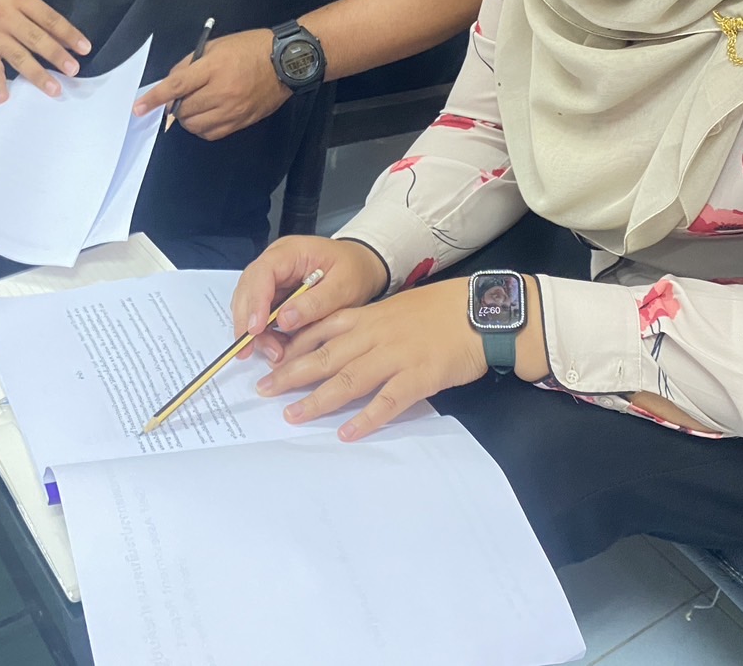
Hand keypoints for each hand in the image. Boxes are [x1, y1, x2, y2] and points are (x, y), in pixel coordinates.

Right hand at [0, 0, 91, 102]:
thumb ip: (38, 14)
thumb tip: (65, 39)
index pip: (49, 18)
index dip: (68, 34)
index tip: (84, 48)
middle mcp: (6, 17)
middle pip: (35, 38)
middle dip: (55, 55)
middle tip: (73, 70)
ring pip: (17, 56)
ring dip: (37, 74)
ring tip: (53, 88)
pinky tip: (5, 98)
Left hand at [132, 29, 287, 140]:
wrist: (285, 62)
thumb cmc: (250, 48)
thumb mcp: (216, 45)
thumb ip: (190, 63)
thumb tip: (171, 83)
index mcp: (214, 68)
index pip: (176, 87)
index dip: (154, 99)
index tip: (138, 108)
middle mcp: (222, 91)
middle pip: (183, 109)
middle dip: (174, 106)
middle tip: (178, 98)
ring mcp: (233, 109)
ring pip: (195, 125)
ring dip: (186, 119)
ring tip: (193, 106)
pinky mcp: (241, 122)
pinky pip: (211, 134)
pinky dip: (201, 128)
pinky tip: (205, 116)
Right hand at [230, 236, 389, 362]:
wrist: (361, 267)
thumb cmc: (354, 270)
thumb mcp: (344, 286)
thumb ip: (316, 302)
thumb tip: (284, 320)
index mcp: (291, 252)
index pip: (262, 272)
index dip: (255, 301)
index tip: (255, 329)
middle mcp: (275, 263)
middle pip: (248, 289)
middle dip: (247, 321)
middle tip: (249, 350)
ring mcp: (273, 279)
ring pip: (250, 304)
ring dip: (256, 331)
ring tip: (274, 354)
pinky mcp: (276, 294)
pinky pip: (262, 314)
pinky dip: (265, 333)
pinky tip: (277, 348)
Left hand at [255, 277, 485, 440]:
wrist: (478, 313)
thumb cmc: (438, 311)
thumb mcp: (394, 309)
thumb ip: (367, 325)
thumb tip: (340, 342)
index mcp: (367, 317)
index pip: (320, 329)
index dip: (292, 345)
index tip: (268, 358)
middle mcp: (375, 336)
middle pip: (325, 356)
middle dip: (291, 374)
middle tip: (264, 390)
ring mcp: (396, 357)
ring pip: (348, 380)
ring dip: (317, 399)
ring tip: (293, 415)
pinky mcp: (418, 378)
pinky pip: (387, 402)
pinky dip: (365, 419)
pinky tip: (346, 433)